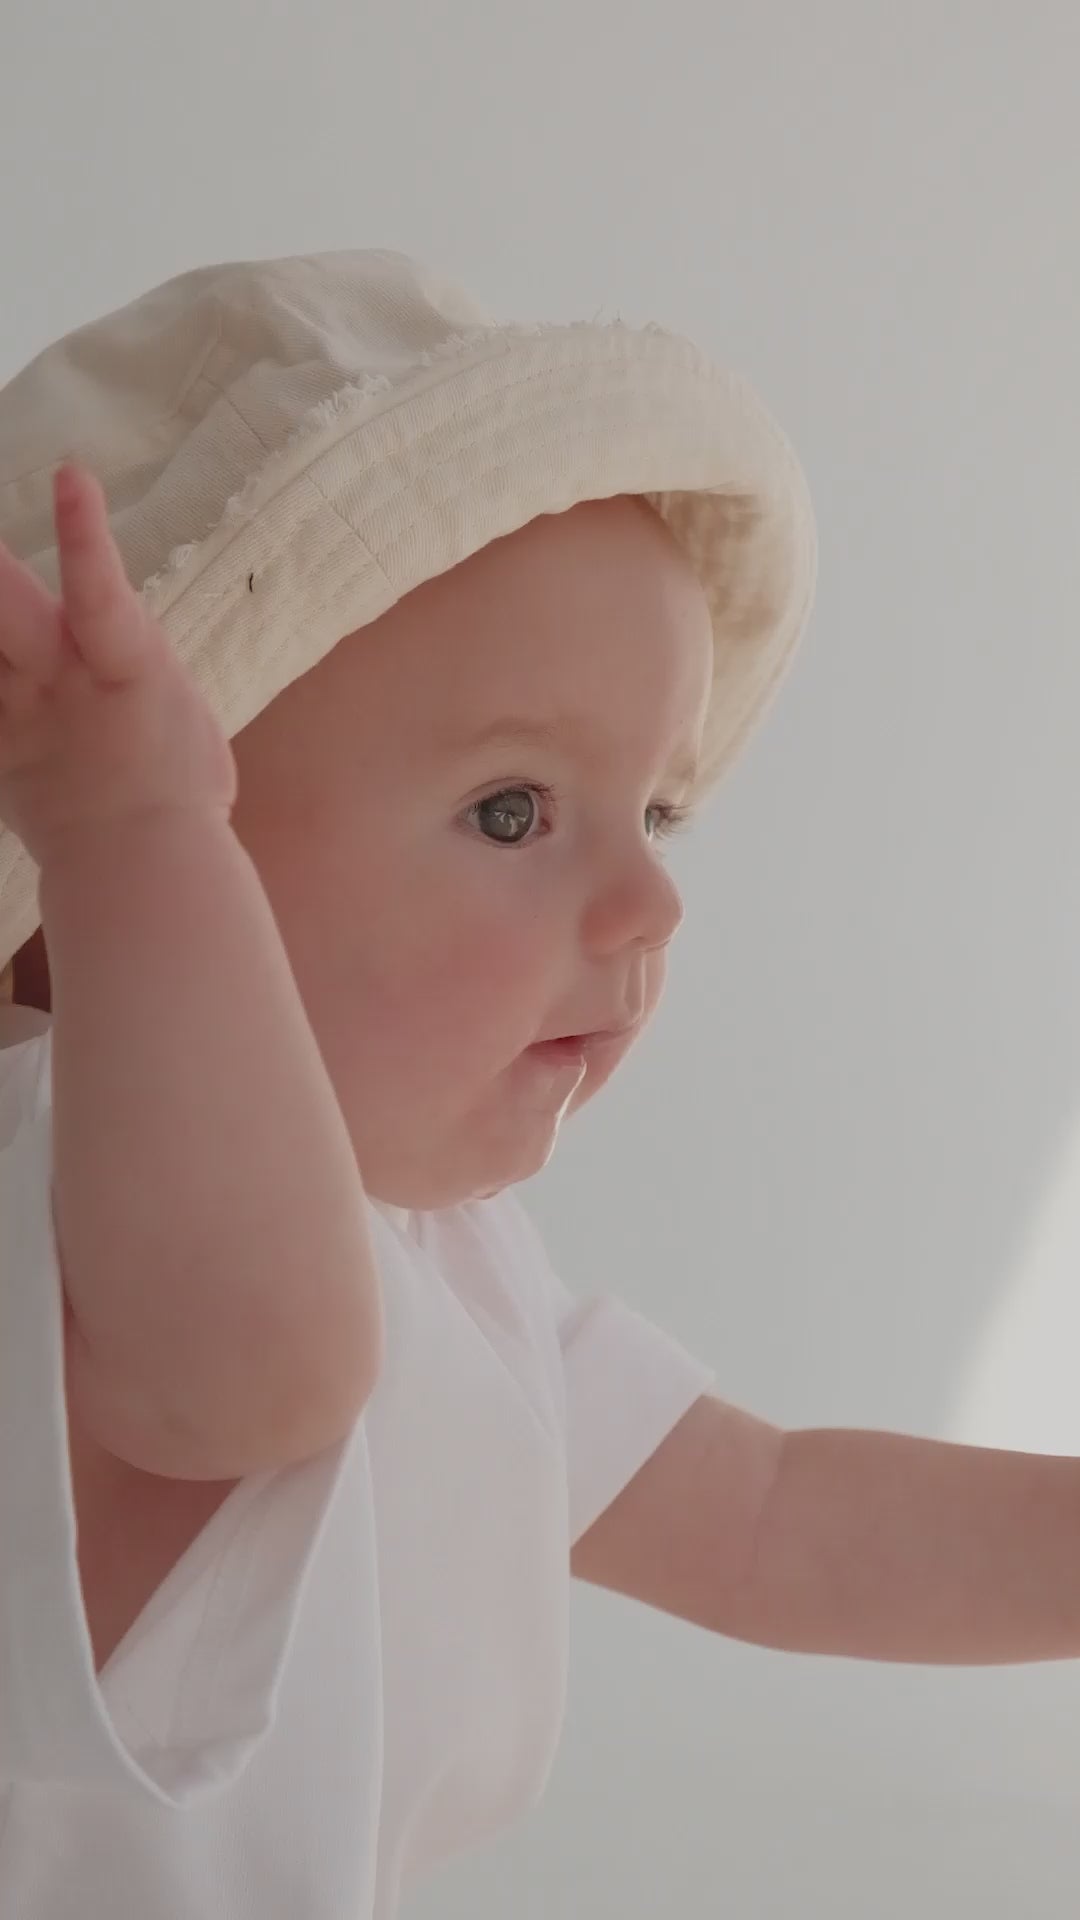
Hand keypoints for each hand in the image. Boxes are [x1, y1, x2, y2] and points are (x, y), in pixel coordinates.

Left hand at [0, 461, 236, 870]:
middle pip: (8, 609)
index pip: (101, 593)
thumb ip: (131, 653)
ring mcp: (17, 715)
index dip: (83, 533)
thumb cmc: (179, 785)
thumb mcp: (176, 702)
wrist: (142, 865)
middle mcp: (60, 683)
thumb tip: (107, 627)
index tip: (71, 473)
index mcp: (125, 668)